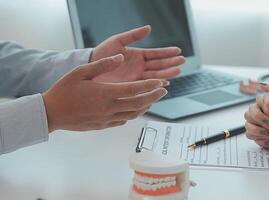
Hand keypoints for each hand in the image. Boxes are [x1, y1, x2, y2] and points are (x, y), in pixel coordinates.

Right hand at [43, 54, 167, 131]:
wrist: (51, 113)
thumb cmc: (64, 90)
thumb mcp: (81, 72)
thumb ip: (103, 64)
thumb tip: (120, 57)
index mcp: (105, 93)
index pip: (134, 89)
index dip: (150, 86)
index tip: (161, 82)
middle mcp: (109, 107)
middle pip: (138, 104)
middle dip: (153, 97)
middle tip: (164, 91)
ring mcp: (107, 119)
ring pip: (133, 114)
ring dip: (145, 107)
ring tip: (152, 99)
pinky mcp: (103, 126)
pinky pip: (123, 121)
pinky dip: (132, 114)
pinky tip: (134, 109)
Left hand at [90, 25, 184, 81]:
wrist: (90, 68)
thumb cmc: (102, 53)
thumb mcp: (117, 41)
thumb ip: (133, 35)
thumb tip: (149, 28)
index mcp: (138, 55)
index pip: (156, 53)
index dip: (167, 52)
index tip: (178, 51)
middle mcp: (140, 66)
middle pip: (159, 65)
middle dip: (171, 63)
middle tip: (182, 61)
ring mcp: (137, 77)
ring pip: (155, 75)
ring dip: (167, 73)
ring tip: (178, 71)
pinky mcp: (132, 86)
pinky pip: (147, 85)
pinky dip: (156, 84)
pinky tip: (164, 84)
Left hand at [244, 80, 268, 150]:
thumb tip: (263, 85)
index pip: (255, 106)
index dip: (259, 103)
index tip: (267, 104)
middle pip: (250, 118)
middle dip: (253, 113)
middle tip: (260, 112)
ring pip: (250, 132)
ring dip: (252, 126)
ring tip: (260, 122)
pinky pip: (259, 142)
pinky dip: (258, 137)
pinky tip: (265, 132)